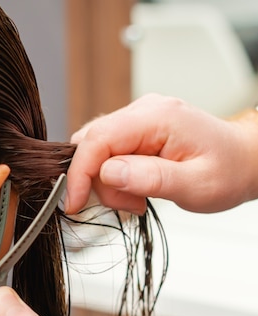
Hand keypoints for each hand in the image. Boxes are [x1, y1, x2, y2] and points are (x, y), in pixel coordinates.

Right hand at [66, 94, 257, 214]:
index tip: (75, 203)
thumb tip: (108, 172)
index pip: (99, 139)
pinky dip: (115, 178)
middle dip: (98, 182)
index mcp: (158, 118)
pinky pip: (109, 153)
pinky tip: (137, 189)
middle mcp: (144, 111)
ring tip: (140, 199)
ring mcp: (139, 119)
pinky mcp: (137, 131)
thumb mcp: (195, 185)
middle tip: (130, 204)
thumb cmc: (227, 170)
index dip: (80, 172)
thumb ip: (151, 178)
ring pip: (97, 151)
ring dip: (109, 183)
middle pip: (92, 144)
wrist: (243, 160)